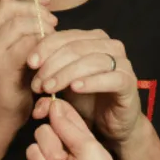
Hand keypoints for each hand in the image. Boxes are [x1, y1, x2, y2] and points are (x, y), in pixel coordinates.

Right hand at [0, 0, 56, 133]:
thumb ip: (19, 26)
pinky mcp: (0, 67)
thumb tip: (43, 2)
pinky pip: (26, 44)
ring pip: (18, 23)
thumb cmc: (10, 82)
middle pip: (9, 5)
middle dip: (36, 10)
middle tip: (52, 21)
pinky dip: (42, 43)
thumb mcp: (8, 49)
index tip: (45, 2)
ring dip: (41, 26)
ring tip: (52, 37)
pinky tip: (49, 52)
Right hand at [19, 98, 126, 159]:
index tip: (43, 111)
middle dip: (53, 151)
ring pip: (31, 151)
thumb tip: (54, 105)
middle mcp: (61, 148)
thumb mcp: (88, 148)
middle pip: (41, 132)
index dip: (49, 109)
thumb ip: (68, 125)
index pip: (59, 113)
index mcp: (78, 137)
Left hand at [28, 29, 142, 145]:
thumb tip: (32, 88)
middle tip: (38, 83)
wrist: (112, 123)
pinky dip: (91, 81)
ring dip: (66, 74)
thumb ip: (46, 83)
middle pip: (75, 47)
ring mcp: (122, 62)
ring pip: (91, 60)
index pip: (64, 36)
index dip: (44, 48)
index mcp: (91, 38)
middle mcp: (108, 45)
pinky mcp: (129, 81)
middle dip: (52, 64)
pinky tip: (75, 88)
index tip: (29, 64)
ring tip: (49, 88)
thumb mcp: (61, 89)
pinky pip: (111, 77)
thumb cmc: (87, 101)